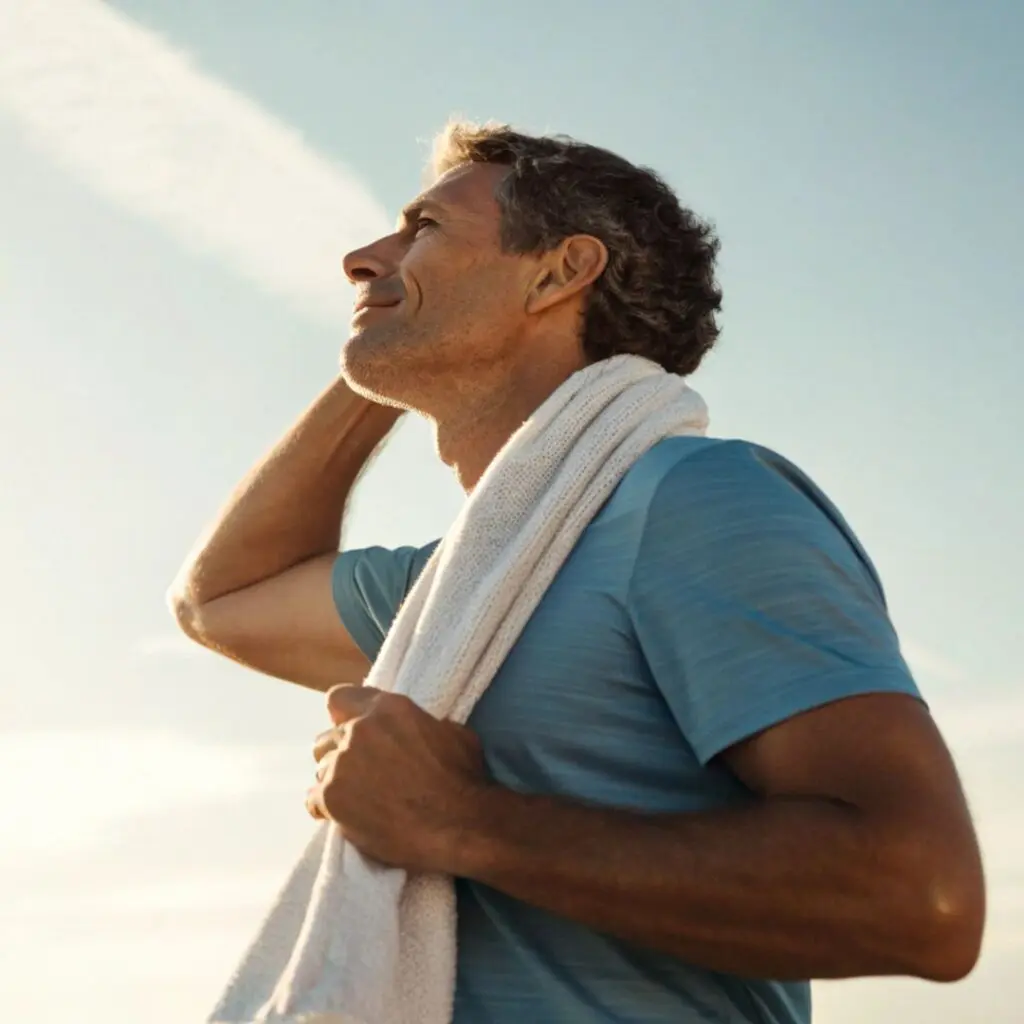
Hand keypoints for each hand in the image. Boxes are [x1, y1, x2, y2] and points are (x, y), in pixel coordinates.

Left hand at [307, 685, 488, 873]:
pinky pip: (313, 801)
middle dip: (339, 754)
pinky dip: (326, 810)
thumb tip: (417, 730)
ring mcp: (342, 765)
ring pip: (321, 770)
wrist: (461, 824)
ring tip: (358, 800)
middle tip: (360, 774)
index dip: (343, 717)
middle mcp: (359, 730)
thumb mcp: (450, 732)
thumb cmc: (464, 779)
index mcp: (388, 708)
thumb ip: (420, 724)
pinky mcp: (332, 799)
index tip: (351, 731)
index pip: (339, 699)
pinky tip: (346, 817)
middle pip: (326, 739)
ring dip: (336, 782)